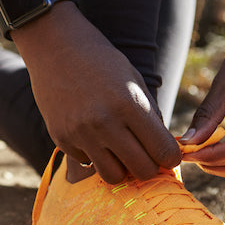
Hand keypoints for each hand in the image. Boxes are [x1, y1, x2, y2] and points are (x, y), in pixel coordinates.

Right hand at [12, 1, 180, 183]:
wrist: (54, 47)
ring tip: (121, 153)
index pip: (163, 151)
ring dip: (122, 168)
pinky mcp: (62, 139)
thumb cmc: (101, 60)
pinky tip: (94, 137)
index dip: (170, 158)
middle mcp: (105, 123)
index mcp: (130, 104)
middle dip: (149, 167)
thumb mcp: (134, 81)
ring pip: (113, 176)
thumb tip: (164, 151)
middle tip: (146, 157)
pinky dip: (95, 156)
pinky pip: (88, 163)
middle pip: (141, 170)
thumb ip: (150, 116)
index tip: (167, 154)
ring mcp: (80, 133)